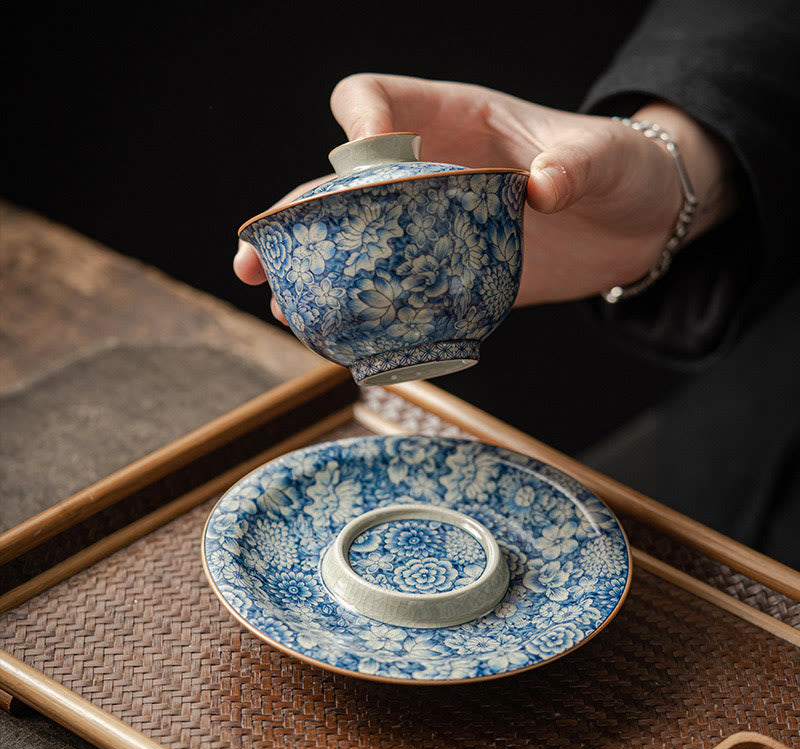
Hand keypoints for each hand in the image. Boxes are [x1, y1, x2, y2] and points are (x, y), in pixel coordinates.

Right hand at [234, 74, 736, 317]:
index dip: (357, 121)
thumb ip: (574, 165)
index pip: (379, 101)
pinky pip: (403, 291)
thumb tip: (543, 187)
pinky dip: (372, 312)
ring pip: (361, 244)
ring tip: (283, 304)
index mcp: (456, 121)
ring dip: (317, 272)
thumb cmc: (620, 167)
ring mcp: (438, 228)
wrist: (636, 222)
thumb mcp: (604, 156)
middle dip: (297, 215)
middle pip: (343, 185)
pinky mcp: (457, 274)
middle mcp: (432, 173)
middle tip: (257, 252)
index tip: (357, 154)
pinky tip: (345, 336)